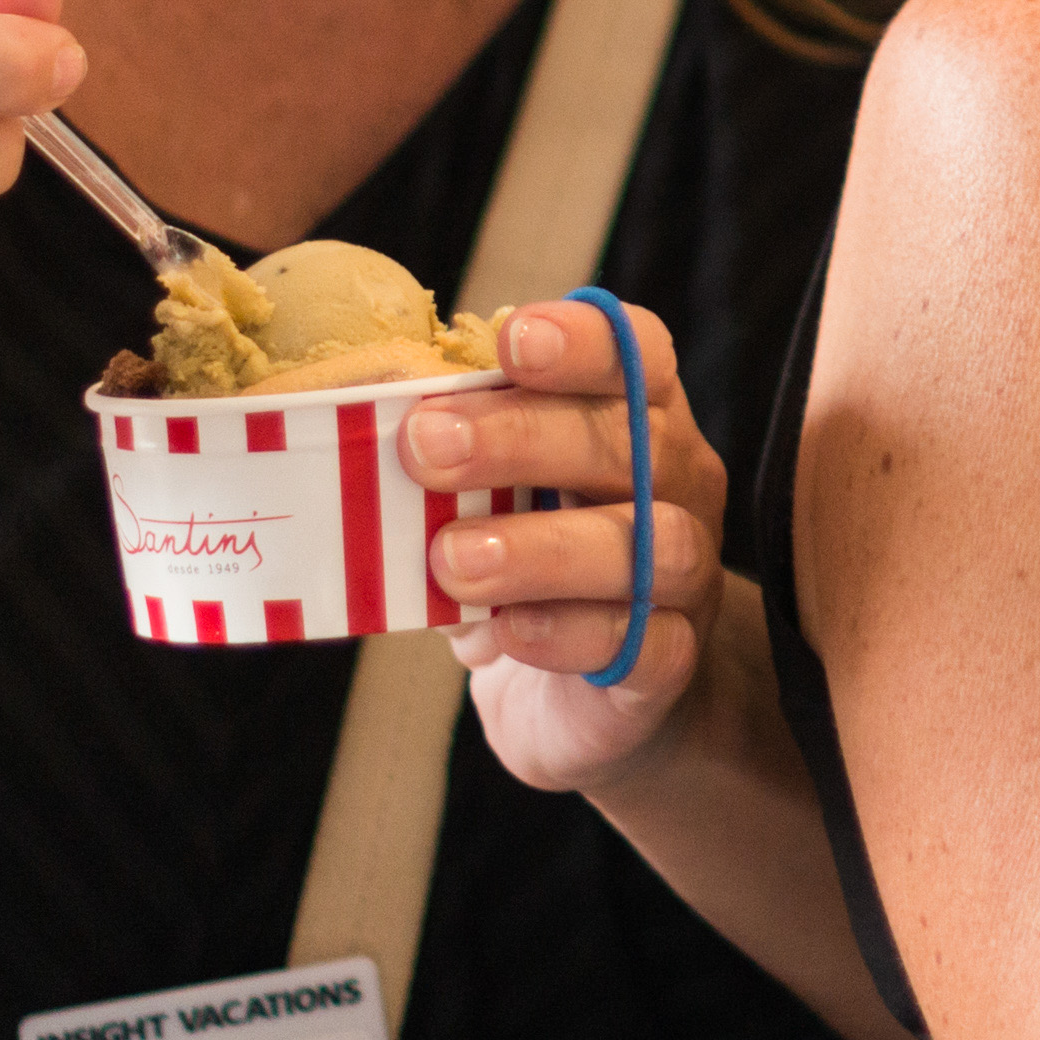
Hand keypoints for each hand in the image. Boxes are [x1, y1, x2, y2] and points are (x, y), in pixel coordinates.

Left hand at [429, 302, 729, 793]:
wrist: (585, 699)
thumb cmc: (526, 564)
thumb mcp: (487, 495)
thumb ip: (450, 451)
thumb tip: (353, 406)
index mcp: (635, 418)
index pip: (637, 355)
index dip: (584, 341)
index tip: (510, 341)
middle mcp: (677, 483)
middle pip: (631, 441)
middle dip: (525, 437)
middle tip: (426, 447)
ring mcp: (685, 574)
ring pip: (650, 544)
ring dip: (543, 548)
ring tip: (451, 560)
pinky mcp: (672, 660)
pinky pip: (645, 643)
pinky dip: (572, 635)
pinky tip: (508, 632)